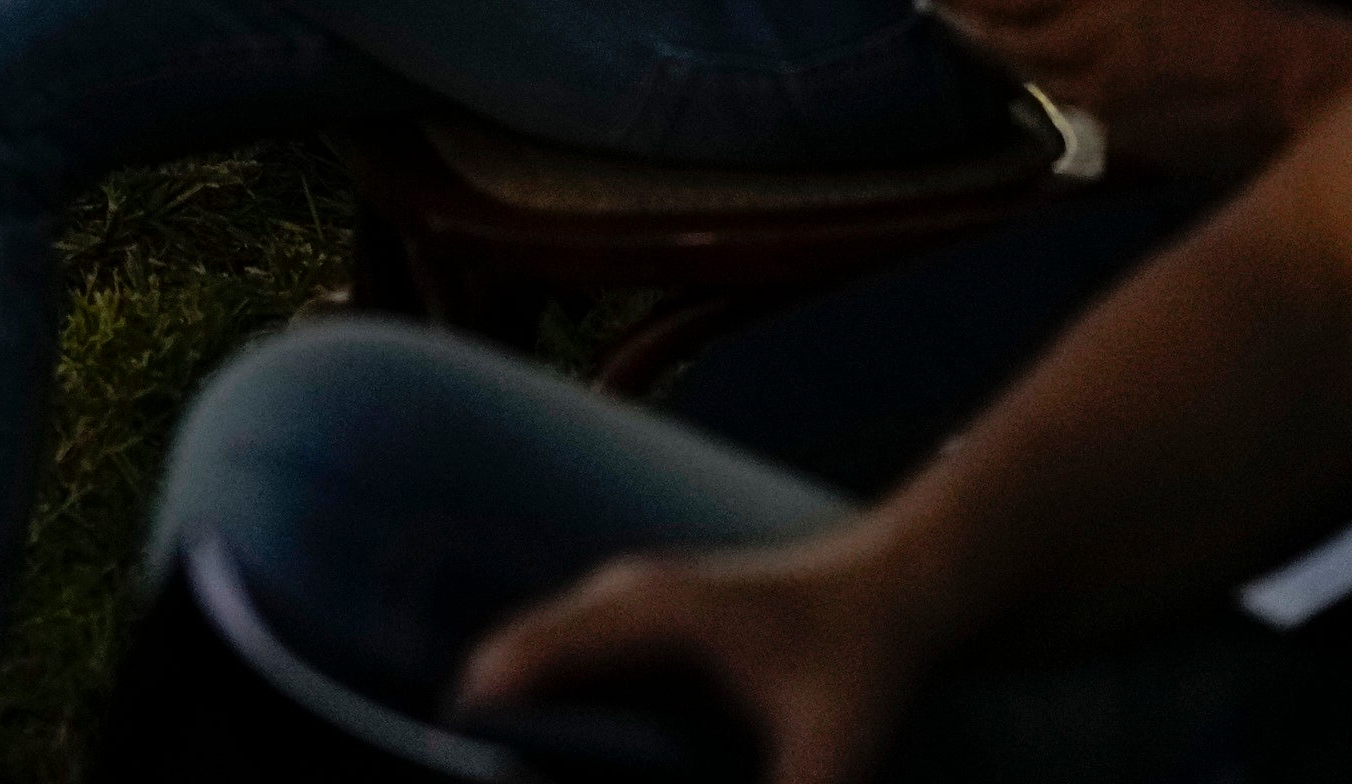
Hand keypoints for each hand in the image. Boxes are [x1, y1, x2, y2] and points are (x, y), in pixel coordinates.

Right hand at [459, 530, 958, 783]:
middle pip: (517, 651)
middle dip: (485, 713)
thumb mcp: (832, 748)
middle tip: (470, 765)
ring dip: (512, 701)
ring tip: (493, 756)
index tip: (456, 753)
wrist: (896, 585)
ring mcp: (627, 595)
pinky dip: (541, 688)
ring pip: (536, 646)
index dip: (485, 711)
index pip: (533, 659)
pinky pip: (563, 648)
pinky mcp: (641, 610)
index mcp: (651, 613)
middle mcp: (622, 592)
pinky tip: (546, 740)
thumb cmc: (863, 657)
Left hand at [924, 0, 1336, 177]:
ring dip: (1004, 54)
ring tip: (991, 36)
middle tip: (948, 4)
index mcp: (1078, 3)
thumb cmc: (1227, 0)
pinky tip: (1058, 73)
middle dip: (968, 21)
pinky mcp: (1133, 134)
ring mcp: (1104, 103)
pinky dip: (1052, 82)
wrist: (1288, 77)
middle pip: (1003, 43)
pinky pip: (1075, 104)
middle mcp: (1078, 58)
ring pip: (1035, 78)